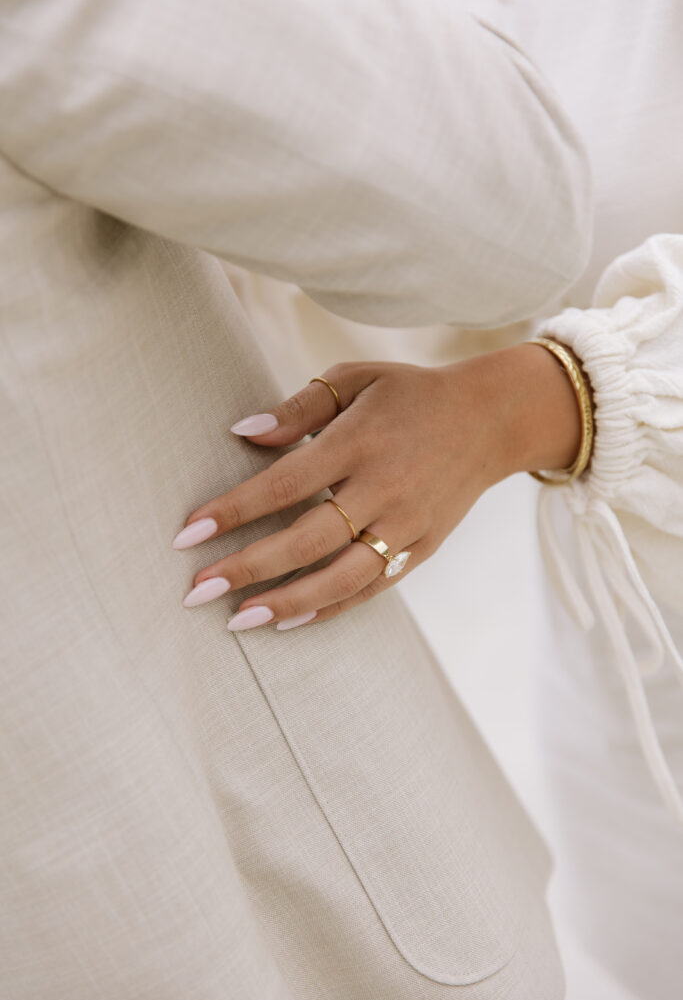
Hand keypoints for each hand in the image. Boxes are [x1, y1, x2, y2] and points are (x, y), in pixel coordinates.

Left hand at [172, 345, 581, 630]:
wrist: (490, 421)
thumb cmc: (409, 395)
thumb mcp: (355, 378)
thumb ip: (299, 408)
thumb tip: (243, 433)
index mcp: (359, 441)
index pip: (284, 485)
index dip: (233, 511)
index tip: (186, 534)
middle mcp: (383, 488)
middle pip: (306, 539)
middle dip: (246, 568)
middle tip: (195, 591)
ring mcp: (407, 524)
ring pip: (341, 577)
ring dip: (286, 602)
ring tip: (236, 621)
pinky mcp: (422, 547)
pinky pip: (372, 587)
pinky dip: (331, 607)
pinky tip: (290, 619)